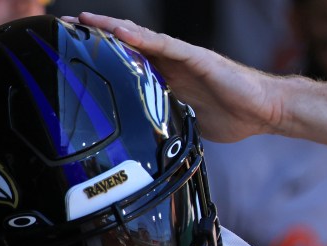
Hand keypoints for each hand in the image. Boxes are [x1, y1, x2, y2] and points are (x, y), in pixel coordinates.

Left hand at [75, 12, 284, 143]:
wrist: (263, 111)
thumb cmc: (230, 115)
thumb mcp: (183, 123)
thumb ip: (161, 123)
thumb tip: (139, 143)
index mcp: (165, 77)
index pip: (125, 61)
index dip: (98, 56)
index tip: (70, 53)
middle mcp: (170, 62)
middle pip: (126, 43)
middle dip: (95, 36)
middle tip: (63, 27)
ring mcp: (183, 57)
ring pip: (141, 38)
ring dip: (111, 29)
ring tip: (85, 22)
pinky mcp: (197, 58)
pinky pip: (166, 45)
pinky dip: (142, 38)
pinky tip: (121, 32)